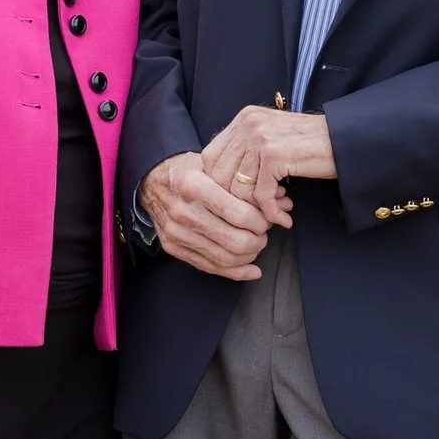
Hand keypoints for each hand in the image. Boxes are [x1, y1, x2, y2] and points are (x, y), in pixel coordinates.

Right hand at [141, 152, 275, 279]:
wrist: (154, 181)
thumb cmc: (190, 171)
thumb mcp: (216, 167)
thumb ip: (248, 185)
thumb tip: (284, 200)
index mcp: (194, 185)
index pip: (240, 214)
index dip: (262, 220)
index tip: (268, 217)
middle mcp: (183, 211)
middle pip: (235, 241)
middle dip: (259, 240)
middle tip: (264, 232)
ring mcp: (176, 233)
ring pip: (225, 258)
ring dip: (249, 255)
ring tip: (257, 245)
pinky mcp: (173, 247)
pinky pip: (209, 267)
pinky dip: (235, 272)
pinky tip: (252, 269)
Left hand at [201, 106, 336, 209]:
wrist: (346, 139)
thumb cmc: (311, 145)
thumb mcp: (272, 139)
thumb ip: (247, 152)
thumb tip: (220, 184)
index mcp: (244, 118)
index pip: (210, 158)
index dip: (218, 185)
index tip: (238, 202)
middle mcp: (248, 124)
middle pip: (218, 175)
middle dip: (235, 201)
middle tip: (256, 214)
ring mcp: (260, 138)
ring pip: (238, 189)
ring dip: (256, 209)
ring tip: (276, 213)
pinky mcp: (274, 155)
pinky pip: (260, 196)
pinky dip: (271, 213)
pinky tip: (285, 218)